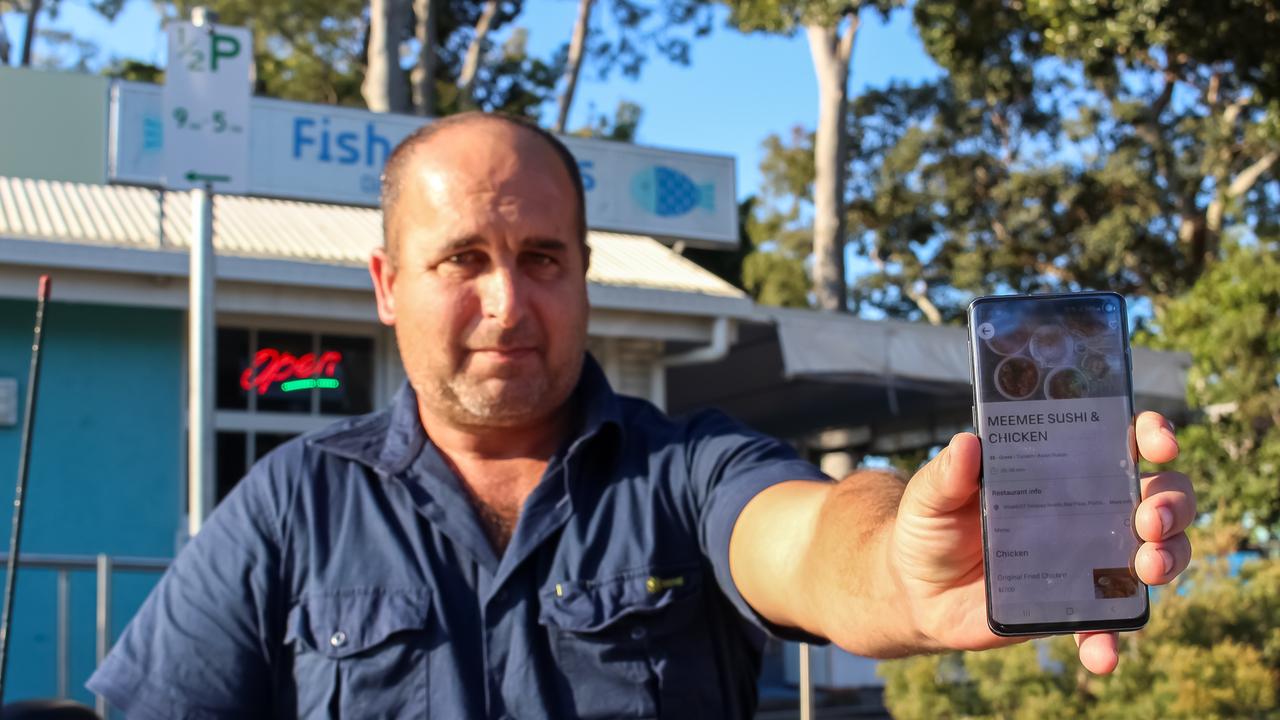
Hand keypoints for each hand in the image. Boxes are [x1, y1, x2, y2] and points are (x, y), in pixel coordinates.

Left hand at [889, 410, 1192, 672]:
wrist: (917, 591)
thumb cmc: (929, 527)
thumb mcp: (930, 496)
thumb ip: (947, 473)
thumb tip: (968, 443)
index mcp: (1058, 468)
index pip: (1119, 439)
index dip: (1149, 434)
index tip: (1158, 441)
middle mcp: (1086, 508)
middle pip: (1157, 495)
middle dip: (1171, 503)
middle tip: (1150, 518)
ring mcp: (1088, 558)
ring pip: (1156, 553)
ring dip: (1168, 558)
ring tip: (1146, 567)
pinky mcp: (1075, 605)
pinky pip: (1107, 624)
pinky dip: (1111, 640)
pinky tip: (1100, 656)